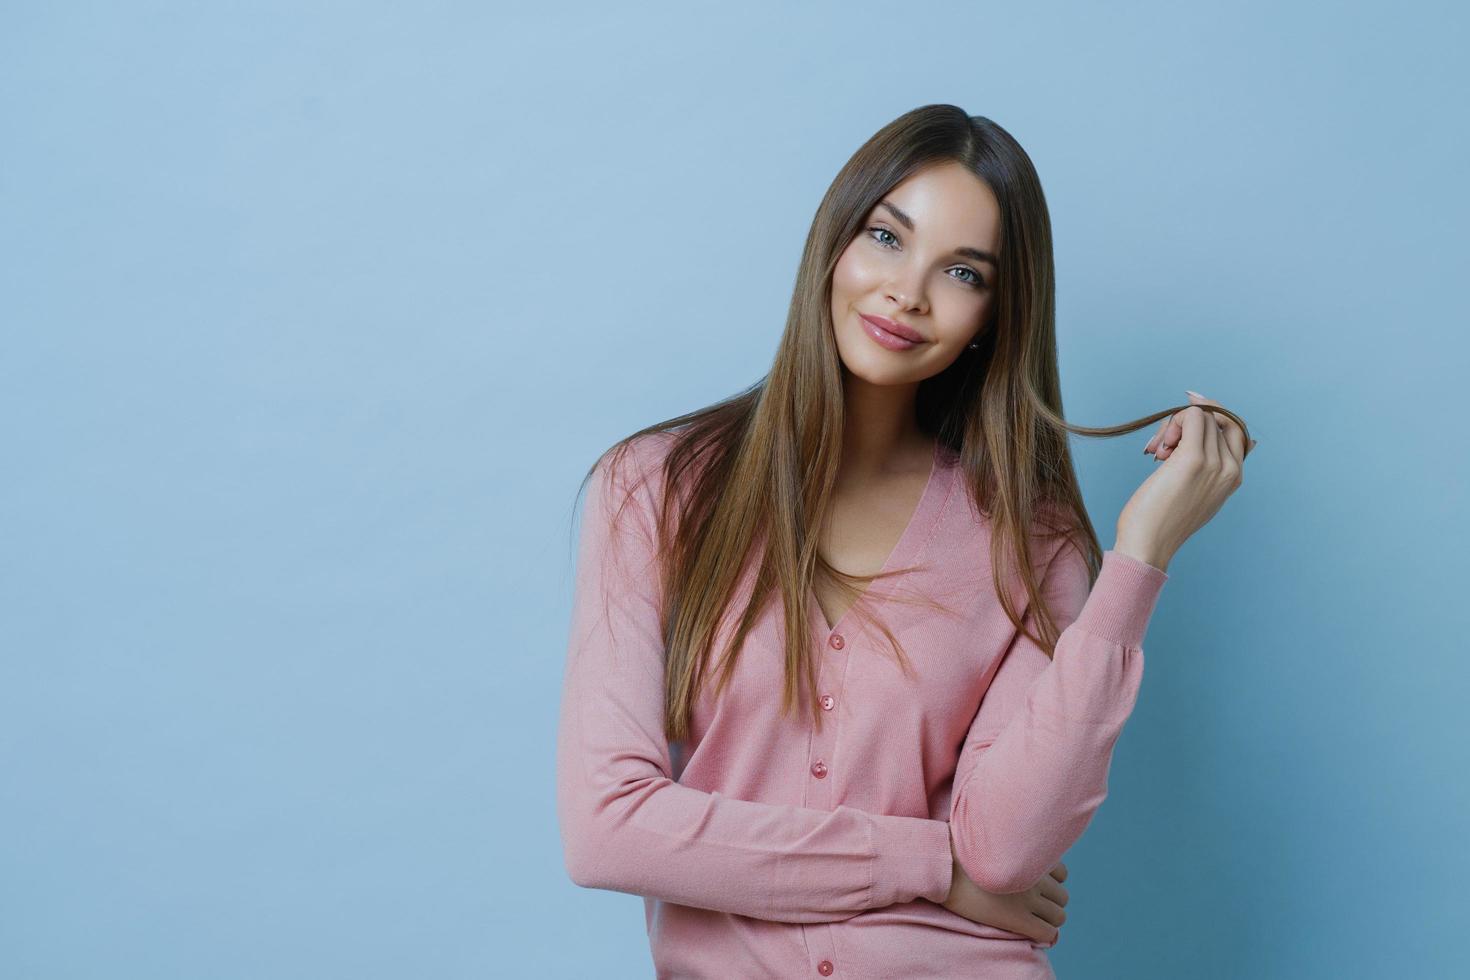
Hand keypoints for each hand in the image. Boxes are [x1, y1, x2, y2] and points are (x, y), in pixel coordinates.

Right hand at [943, 834, 1068, 945]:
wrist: (945, 868)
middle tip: (1033, 905)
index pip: (1062, 873)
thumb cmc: (960, 851)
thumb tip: (1016, 844)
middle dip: (1051, 902)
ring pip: (1059, 916)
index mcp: (1031, 856)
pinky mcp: (1018, 918)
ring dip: (1049, 918)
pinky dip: (1046, 934)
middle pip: (1062, 896)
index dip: (1051, 881)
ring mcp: (1028, 898)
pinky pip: (1047, 933)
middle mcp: (1035, 877)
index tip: (1038, 886)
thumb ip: (1012, 843)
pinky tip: (1032, 932)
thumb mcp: (991, 839)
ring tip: (1032, 919)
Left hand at [1120, 390, 1250, 569]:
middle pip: (1215, 419)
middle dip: (1185, 423)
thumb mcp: (1193, 492)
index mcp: (1234, 476)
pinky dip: (1171, 423)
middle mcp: (1231, 469)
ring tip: (1157, 453)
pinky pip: (1191, 416)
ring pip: (1202, 415)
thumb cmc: (1161, 519)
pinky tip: (1157, 448)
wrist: (1148, 544)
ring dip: (1173, 425)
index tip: (1182, 423)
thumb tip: (1201, 425)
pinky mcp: (1193, 459)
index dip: (1210, 417)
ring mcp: (1215, 463)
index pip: (1235, 428)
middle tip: (1161, 447)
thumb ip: (1205, 465)